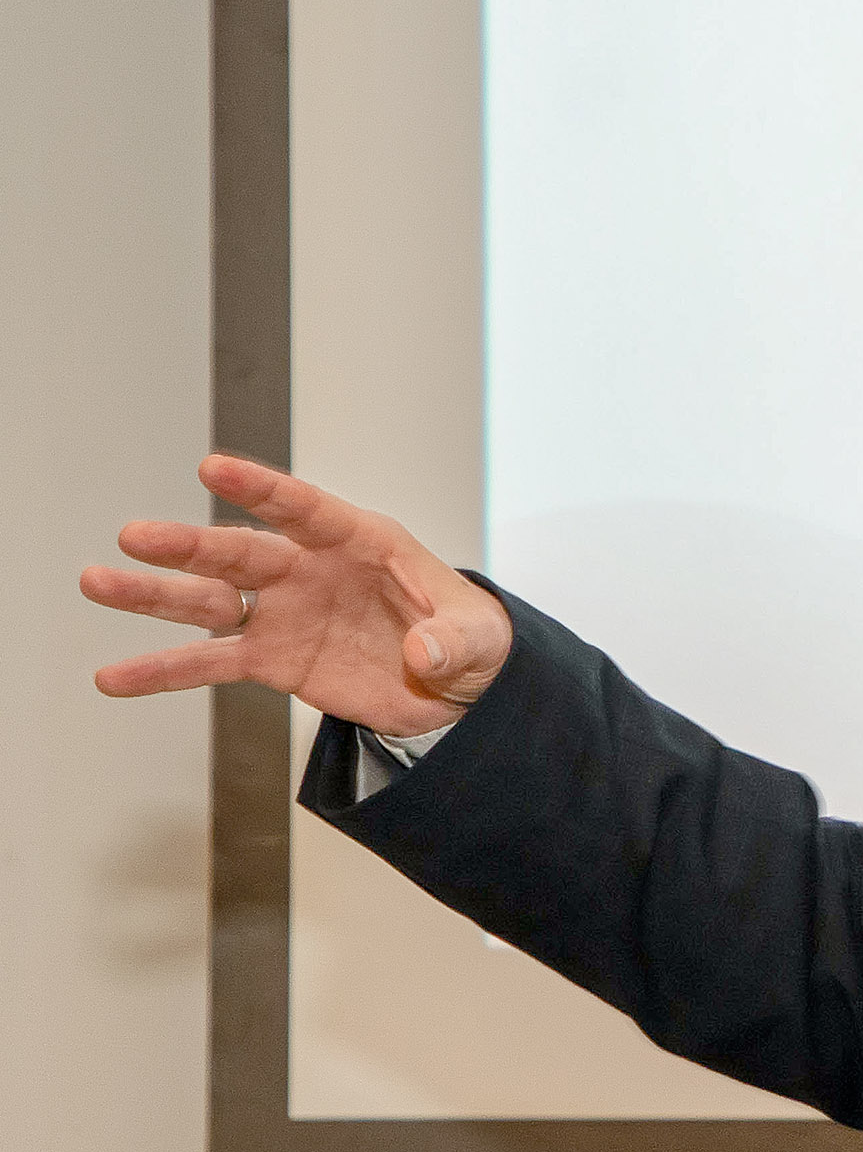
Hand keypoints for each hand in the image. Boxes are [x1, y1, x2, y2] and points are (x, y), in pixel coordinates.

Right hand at [83, 455, 512, 729]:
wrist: (458, 684)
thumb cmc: (470, 639)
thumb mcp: (477, 640)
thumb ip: (454, 640)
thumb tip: (426, 652)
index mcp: (362, 541)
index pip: (306, 508)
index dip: (262, 489)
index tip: (213, 468)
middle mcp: (311, 569)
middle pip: (243, 552)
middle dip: (191, 545)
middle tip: (135, 535)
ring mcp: (285, 612)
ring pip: (210, 600)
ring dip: (155, 596)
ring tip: (97, 583)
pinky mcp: (274, 659)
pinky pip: (210, 663)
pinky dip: (164, 671)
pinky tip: (114, 677)